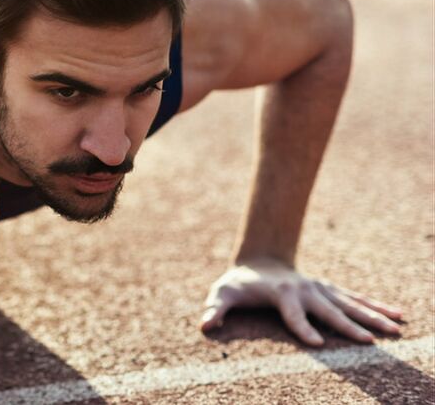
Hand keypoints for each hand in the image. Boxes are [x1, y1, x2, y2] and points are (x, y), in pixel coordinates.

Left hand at [199, 257, 403, 345]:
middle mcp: (306, 291)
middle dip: (349, 326)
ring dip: (374, 317)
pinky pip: (357, 299)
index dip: (303, 328)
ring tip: (396, 329)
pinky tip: (398, 315)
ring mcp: (321, 290)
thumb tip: (204, 323)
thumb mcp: (222, 292)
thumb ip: (214, 308)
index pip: (293, 315)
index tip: (316, 344)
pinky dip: (377, 306)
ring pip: (352, 304)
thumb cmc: (238, 282)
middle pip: (330, 311)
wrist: (259, 258)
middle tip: (369, 342)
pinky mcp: (330, 290)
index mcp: (282, 294)